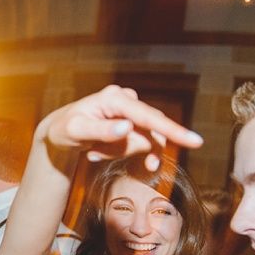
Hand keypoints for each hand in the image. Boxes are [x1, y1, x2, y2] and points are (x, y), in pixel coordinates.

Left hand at [38, 85, 202, 169]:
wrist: (59, 132)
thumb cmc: (64, 129)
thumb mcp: (76, 131)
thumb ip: (101, 130)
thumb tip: (127, 128)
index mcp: (115, 98)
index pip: (149, 116)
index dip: (173, 130)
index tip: (196, 141)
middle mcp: (127, 100)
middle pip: (150, 130)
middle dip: (131, 150)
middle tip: (98, 155)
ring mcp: (130, 110)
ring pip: (143, 140)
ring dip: (119, 152)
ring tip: (91, 150)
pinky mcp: (131, 121)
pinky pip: (137, 143)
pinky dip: (119, 152)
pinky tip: (97, 150)